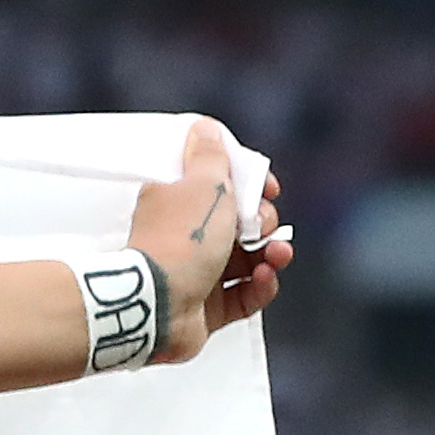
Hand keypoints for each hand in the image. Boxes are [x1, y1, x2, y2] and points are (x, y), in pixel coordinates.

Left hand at [136, 119, 292, 357]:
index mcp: (178, 205)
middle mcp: (185, 239)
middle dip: (264, 222)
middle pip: (240, 225)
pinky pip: (246, 294)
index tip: (268, 189)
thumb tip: (204, 127)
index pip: (221, 188)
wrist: (159, 303)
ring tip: (275, 254)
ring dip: (271, 255)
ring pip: (249, 260)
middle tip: (262, 225)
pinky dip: (261, 286)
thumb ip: (209, 156)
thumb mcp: (203, 186)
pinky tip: (264, 277)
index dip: (251, 186)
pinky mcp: (207, 308)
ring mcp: (196, 275)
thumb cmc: (181, 242)